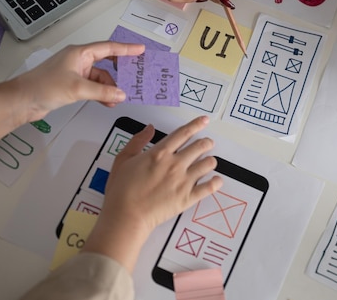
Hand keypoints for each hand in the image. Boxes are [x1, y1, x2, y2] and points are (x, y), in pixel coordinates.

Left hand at [14, 41, 144, 122]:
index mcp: (80, 53)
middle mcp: (78, 60)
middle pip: (106, 62)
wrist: (21, 100)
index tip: (141, 49)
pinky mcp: (71, 85)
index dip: (126, 49)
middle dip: (120, 70)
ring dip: (109, 88)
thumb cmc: (44, 87)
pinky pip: (93, 87)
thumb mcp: (77, 88)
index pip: (108, 48)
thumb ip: (102, 91)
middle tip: (135, 75)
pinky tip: (107, 102)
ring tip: (116, 100)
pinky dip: (101, 94)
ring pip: (100, 78)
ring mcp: (75, 72)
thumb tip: (121, 95)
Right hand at [84, 116, 222, 271]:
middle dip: (206, 142)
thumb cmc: (121, 189)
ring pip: (208, 164)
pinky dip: (216, 181)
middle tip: (207, 143)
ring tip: (208, 162)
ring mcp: (184, 181)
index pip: (183, 133)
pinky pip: (210, 187)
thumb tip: (150, 128)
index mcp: (160, 153)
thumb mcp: (123, 159)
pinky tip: (216, 179)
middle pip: (200, 146)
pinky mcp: (188, 198)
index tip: (205, 120)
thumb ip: (137, 141)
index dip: (196, 124)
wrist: (126, 217)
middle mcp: (175, 164)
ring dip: (210, 160)